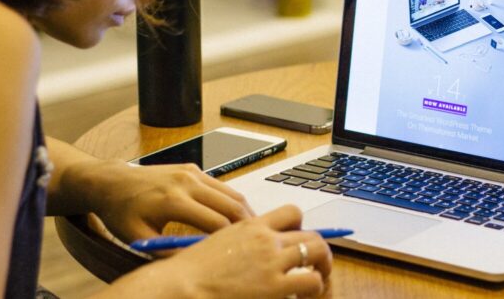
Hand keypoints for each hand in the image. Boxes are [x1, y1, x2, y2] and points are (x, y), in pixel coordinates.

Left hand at [78, 161, 255, 243]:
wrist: (112, 182)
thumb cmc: (122, 212)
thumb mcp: (139, 238)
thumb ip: (168, 251)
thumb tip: (196, 262)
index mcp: (173, 201)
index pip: (216, 223)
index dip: (230, 241)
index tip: (238, 253)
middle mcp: (186, 182)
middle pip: (231, 205)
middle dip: (247, 225)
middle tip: (258, 242)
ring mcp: (192, 172)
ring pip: (231, 193)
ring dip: (244, 211)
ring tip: (252, 231)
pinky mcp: (193, 168)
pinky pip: (221, 186)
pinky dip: (232, 201)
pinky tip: (235, 216)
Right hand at [164, 205, 332, 298]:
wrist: (181, 286)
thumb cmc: (190, 271)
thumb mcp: (218, 243)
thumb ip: (242, 242)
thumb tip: (254, 252)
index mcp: (251, 226)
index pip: (291, 213)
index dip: (301, 226)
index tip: (297, 239)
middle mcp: (267, 240)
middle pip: (311, 235)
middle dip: (318, 250)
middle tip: (316, 264)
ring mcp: (273, 262)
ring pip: (318, 253)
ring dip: (322, 266)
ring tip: (318, 279)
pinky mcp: (276, 286)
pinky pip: (312, 281)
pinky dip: (314, 287)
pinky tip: (304, 295)